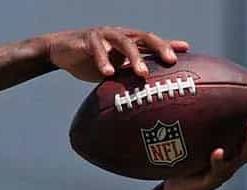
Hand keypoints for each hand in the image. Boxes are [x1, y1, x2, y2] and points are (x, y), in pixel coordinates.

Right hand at [45, 27, 185, 80]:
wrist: (61, 51)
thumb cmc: (90, 61)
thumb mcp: (112, 69)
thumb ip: (127, 76)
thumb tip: (143, 97)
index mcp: (128, 41)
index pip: (152, 41)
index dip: (168, 44)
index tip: (186, 50)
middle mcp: (120, 35)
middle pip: (144, 37)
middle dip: (159, 48)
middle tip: (170, 61)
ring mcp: (104, 35)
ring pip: (124, 42)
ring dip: (134, 57)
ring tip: (141, 73)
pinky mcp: (87, 39)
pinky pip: (98, 49)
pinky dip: (104, 61)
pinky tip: (109, 72)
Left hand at [161, 102, 246, 189]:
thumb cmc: (183, 162)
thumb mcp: (188, 140)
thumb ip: (193, 122)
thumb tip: (187, 92)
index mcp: (231, 148)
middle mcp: (232, 159)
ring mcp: (224, 171)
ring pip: (241, 156)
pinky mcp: (211, 182)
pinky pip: (217, 171)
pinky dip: (219, 161)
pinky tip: (218, 151)